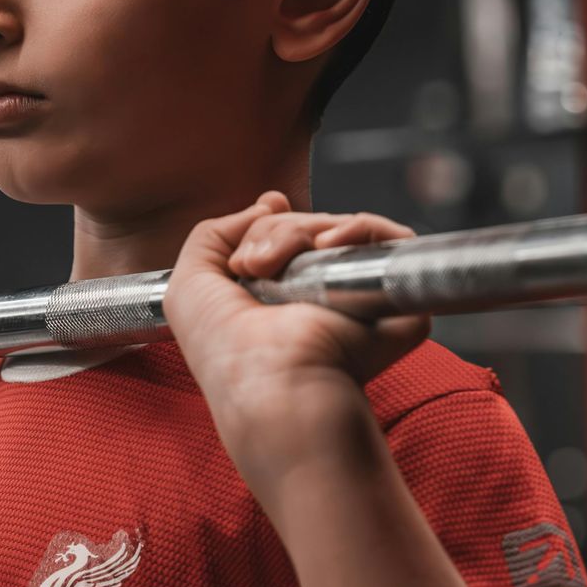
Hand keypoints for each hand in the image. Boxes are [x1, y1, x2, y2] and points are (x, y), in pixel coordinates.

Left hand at [162, 194, 428, 488]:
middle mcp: (322, 294)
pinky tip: (327, 245)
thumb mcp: (190, 285)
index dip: (274, 218)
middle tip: (252, 266)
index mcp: (281, 297)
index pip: (288, 236)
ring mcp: (361, 296)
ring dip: (301, 231)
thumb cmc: (226, 351)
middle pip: (308, 227)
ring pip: (343, 229)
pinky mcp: (396, 296)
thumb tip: (269, 202)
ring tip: (276, 265)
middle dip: (274, 230)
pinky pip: (393, 239)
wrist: (271, 384)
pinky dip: (362, 228)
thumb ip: (213, 233)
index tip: (265, 210)